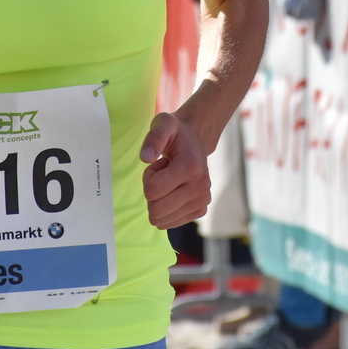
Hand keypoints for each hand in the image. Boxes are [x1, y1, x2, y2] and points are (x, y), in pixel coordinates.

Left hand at [140, 111, 210, 228]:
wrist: (196, 140)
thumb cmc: (176, 133)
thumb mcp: (163, 125)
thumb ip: (153, 138)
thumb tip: (145, 157)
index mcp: (191, 167)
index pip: (152, 191)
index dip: (148, 177)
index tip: (160, 163)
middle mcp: (200, 187)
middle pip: (156, 209)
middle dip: (152, 192)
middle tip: (163, 174)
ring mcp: (202, 201)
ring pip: (161, 219)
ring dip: (159, 200)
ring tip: (169, 181)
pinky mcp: (200, 210)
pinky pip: (169, 223)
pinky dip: (166, 209)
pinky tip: (175, 190)